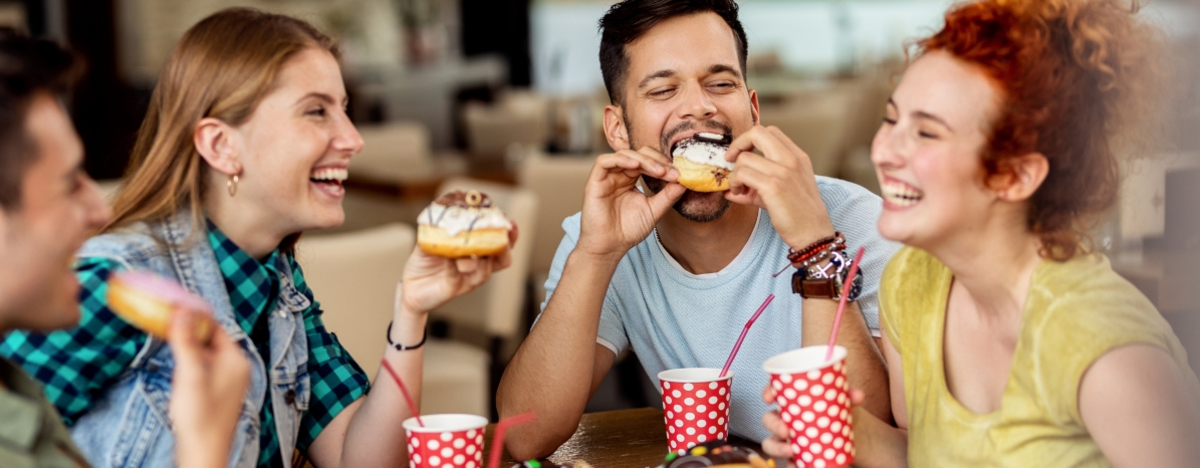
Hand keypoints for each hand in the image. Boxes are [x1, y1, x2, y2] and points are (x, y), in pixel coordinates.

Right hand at [168, 308, 249, 467]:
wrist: (202, 453)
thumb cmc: (200, 418)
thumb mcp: (190, 374)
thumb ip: (187, 342)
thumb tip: (183, 312)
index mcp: (235, 360)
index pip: (216, 326)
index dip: (195, 314)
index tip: (176, 304)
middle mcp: (236, 368)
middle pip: (211, 338)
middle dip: (190, 328)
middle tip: (167, 317)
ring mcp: (227, 381)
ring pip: (206, 352)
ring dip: (188, 343)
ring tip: (167, 332)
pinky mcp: (216, 392)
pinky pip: (203, 366)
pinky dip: (189, 359)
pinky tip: (175, 360)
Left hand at [399, 223, 517, 313]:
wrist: (409, 286)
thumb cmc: (424, 262)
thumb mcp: (431, 239)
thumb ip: (440, 225)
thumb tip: (448, 205)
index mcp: (476, 254)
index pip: (500, 245)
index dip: (509, 236)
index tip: (511, 223)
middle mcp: (476, 267)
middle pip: (501, 260)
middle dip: (505, 248)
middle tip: (502, 239)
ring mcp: (466, 279)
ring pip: (484, 273)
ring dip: (481, 260)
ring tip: (475, 250)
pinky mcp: (453, 288)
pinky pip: (457, 276)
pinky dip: (454, 265)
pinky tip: (450, 257)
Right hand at [576, 147, 685, 258]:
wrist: (609, 247)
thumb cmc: (628, 230)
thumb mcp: (654, 210)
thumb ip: (668, 195)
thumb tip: (684, 181)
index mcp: (631, 179)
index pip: (649, 162)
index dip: (664, 164)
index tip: (679, 174)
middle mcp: (619, 175)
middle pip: (639, 154)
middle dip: (657, 160)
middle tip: (670, 171)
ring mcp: (607, 177)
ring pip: (624, 154)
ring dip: (644, 160)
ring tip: (659, 171)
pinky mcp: (595, 181)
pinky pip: (604, 161)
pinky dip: (621, 159)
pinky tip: (635, 165)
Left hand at [724, 126, 834, 248]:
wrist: (813, 234)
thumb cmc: (798, 214)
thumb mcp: (782, 190)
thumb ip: (758, 184)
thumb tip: (729, 189)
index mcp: (797, 157)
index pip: (770, 131)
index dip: (750, 140)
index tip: (742, 155)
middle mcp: (792, 159)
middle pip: (757, 132)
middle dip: (738, 144)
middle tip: (731, 161)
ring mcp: (783, 171)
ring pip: (744, 158)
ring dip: (734, 174)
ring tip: (738, 189)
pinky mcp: (774, 187)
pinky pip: (742, 174)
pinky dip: (735, 184)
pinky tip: (739, 194)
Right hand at [761, 383, 864, 459]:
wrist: (848, 437)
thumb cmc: (837, 415)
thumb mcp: (843, 404)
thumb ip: (849, 398)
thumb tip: (859, 395)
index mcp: (791, 403)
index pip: (773, 394)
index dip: (767, 393)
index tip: (770, 398)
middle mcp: (784, 420)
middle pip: (768, 419)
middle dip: (773, 424)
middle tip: (785, 430)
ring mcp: (786, 440)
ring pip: (770, 443)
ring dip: (776, 448)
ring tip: (790, 452)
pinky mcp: (794, 457)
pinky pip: (785, 463)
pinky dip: (789, 466)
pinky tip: (796, 467)